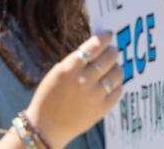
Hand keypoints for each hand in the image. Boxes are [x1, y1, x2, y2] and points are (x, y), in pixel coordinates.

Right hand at [26, 33, 122, 148]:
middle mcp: (83, 81)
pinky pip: (118, 90)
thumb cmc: (49, 97)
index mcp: (68, 70)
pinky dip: (116, 85)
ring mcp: (94, 96)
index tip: (109, 35)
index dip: (104, 38)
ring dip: (116, 68)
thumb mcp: (57, 74)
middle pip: (109, 57)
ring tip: (111, 68)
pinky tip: (110, 85)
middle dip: (112, 51)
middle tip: (112, 51)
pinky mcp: (102, 109)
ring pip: (117, 73)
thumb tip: (98, 46)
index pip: (94, 46)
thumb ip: (76, 61)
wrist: (45, 128)